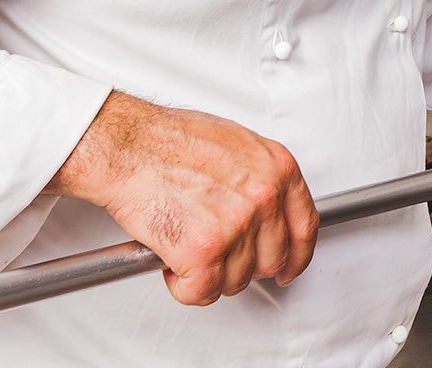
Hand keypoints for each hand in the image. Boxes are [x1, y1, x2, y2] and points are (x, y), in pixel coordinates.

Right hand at [48, 92, 318, 304]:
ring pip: (236, 279)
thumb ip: (258, 177)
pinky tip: (172, 262)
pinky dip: (183, 286)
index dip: (296, 255)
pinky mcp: (204, 251)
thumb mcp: (235, 144)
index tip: (288, 267)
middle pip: (271, 259)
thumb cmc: (168, 141)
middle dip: (241, 264)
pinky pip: (202, 291)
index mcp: (277, 169)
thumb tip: (265, 207)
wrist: (128, 146)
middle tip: (215, 254)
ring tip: (185, 245)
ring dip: (208, 274)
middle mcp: (264, 197)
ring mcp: (237, 225)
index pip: (304, 227)